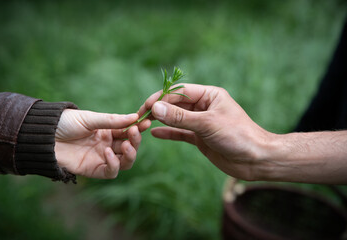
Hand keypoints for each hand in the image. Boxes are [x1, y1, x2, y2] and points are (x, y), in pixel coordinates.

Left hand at [54, 109, 150, 178]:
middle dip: (136, 140)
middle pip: (130, 147)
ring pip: (125, 161)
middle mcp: (108, 144)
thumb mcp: (90, 118)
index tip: (146, 121)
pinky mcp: (93, 170)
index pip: (129, 130)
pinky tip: (108, 153)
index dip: (139, 127)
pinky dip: (114, 164)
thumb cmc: (65, 123)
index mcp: (108, 130)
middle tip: (135, 132)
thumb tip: (134, 117)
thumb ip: (112, 121)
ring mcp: (102, 158)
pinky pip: (111, 171)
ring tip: (126, 145)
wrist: (43, 136)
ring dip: (130, 154)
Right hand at [139, 84, 272, 180]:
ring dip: (161, 120)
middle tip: (140, 116)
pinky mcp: (200, 138)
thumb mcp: (207, 124)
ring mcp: (202, 122)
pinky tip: (155, 134)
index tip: (146, 106)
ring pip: (177, 118)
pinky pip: (181, 133)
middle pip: (176, 104)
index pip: (179, 91)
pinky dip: (169, 133)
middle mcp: (204, 106)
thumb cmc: (237, 136)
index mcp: (209, 95)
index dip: (161, 97)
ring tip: (143, 124)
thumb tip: (155, 107)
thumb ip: (180, 117)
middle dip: (159, 109)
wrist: (255, 159)